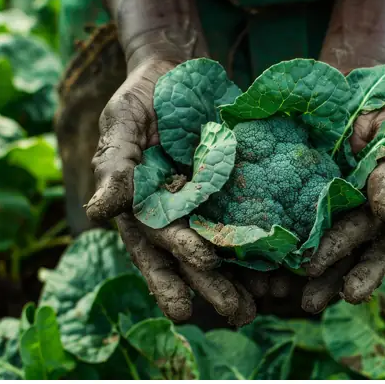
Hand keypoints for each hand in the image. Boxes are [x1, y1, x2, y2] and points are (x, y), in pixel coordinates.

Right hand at [84, 58, 257, 326]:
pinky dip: (268, 239)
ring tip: (266, 304)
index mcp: (145, 205)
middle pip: (194, 255)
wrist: (179, 69)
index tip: (184, 306)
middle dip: (214, 286)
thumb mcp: (123, 124)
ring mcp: (211, 199)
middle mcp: (179, 210)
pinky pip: (253, 214)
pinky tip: (286, 264)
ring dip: (245, 276)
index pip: (155, 247)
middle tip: (238, 314)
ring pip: (227, 244)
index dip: (168, 276)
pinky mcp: (238, 184)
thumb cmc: (142, 97)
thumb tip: (97, 213)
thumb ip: (115, 166)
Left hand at [301, 100, 384, 312]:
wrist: (349, 96)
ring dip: (310, 279)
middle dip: (332, 280)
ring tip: (285, 302)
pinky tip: (268, 277)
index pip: (381, 242)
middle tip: (311, 303)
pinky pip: (302, 233)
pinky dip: (286, 256)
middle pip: (352, 256)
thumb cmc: (378, 112)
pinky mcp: (314, 208)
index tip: (351, 293)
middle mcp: (369, 217)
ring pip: (329, 252)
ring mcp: (343, 214)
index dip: (367, 269)